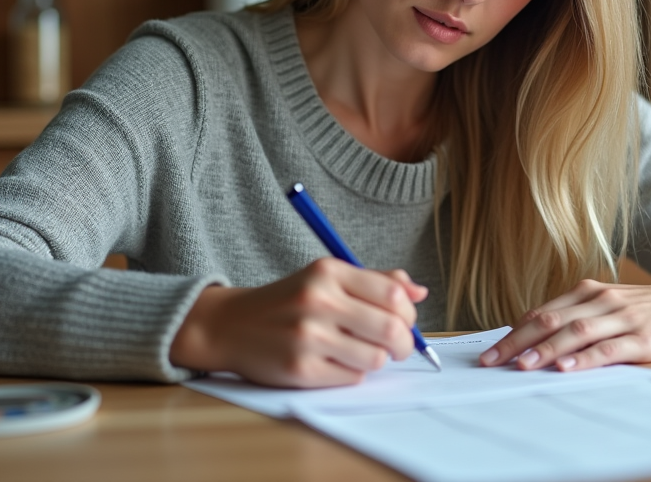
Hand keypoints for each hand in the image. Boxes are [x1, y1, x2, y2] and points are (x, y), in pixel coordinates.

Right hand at [169, 258, 427, 387]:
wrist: (231, 325)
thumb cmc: (288, 301)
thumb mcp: (327, 277)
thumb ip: (375, 281)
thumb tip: (420, 292)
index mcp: (328, 272)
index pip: (393, 295)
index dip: (409, 314)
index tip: (405, 321)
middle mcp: (318, 301)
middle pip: (391, 329)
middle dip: (404, 344)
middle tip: (398, 347)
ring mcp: (308, 337)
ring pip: (376, 358)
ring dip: (377, 359)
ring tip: (361, 352)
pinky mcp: (300, 369)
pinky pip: (352, 377)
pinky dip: (353, 373)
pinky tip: (337, 362)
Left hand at [478, 263, 650, 371]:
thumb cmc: (649, 308)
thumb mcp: (609, 305)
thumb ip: (578, 317)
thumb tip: (538, 340)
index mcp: (587, 293)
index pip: (541, 313)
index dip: (513, 332)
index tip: (489, 351)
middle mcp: (600, 301)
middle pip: (550, 320)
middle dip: (517, 343)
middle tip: (491, 362)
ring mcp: (621, 318)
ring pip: (575, 333)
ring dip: (545, 350)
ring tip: (522, 366)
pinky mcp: (642, 337)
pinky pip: (608, 348)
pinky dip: (584, 358)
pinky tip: (567, 367)